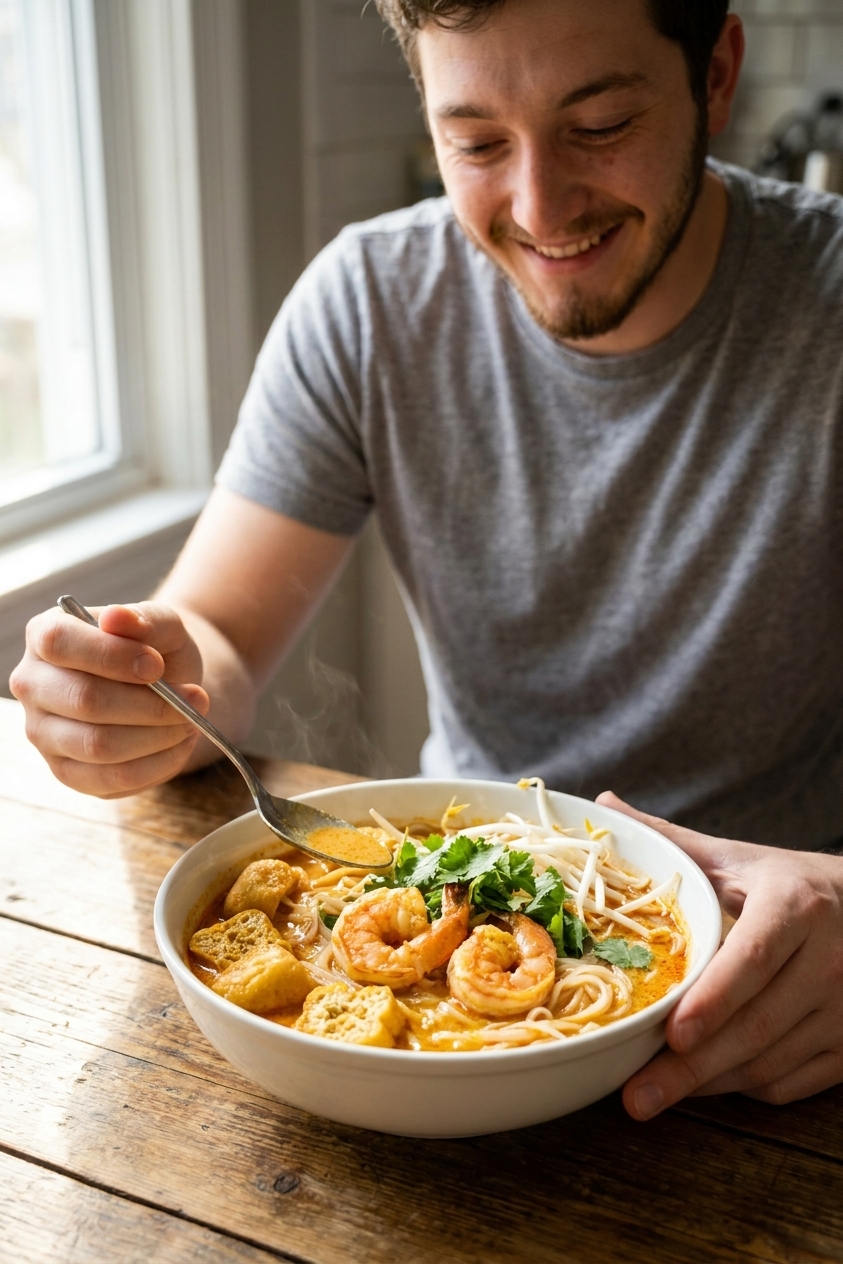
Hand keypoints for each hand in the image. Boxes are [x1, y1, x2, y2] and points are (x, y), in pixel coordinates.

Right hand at [10, 603, 209, 796]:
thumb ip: (144, 619)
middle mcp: (33, 685)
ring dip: (158, 736)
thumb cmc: (155, 650)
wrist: (164, 687)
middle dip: (151, 704)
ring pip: (99, 746)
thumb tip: (117, 618)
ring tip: (190, 721)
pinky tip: (178, 745)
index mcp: (45, 635)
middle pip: (85, 701)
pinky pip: (111, 780)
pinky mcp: (67, 771)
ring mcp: (44, 733)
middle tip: (195, 699)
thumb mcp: (162, 625)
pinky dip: (157, 765)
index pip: (60, 643)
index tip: (157, 665)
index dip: (112, 656)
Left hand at [595, 791, 842, 1117]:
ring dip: (710, 1082)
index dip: (714, 1000)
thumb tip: (603, 804)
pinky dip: (741, 1088)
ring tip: (655, 1091)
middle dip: (693, 1066)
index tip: (673, 1032)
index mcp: (796, 905)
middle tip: (637, 1095)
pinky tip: (703, 1081)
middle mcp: (832, 958)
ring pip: (771, 1062)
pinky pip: (789, 1084)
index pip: (755, 959)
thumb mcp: (736, 858)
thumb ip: (671, 840)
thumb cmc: (787, 886)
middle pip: (758, 1025)